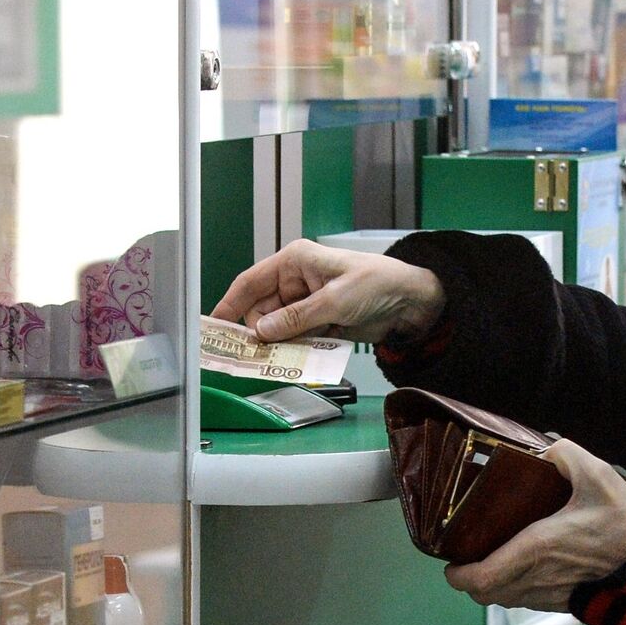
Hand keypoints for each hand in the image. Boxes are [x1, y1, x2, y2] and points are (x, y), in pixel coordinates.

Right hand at [211, 238, 445, 342]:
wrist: (412, 301)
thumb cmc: (378, 282)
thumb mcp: (335, 300)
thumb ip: (297, 318)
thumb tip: (262, 331)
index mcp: (295, 262)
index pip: (250, 282)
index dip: (229, 304)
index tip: (213, 326)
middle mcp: (295, 282)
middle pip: (260, 312)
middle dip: (256, 334)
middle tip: (250, 358)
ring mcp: (306, 304)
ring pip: (277, 329)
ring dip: (276, 346)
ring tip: (275, 363)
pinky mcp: (318, 323)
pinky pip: (296, 339)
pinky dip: (294, 351)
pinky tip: (294, 361)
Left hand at [443, 440, 625, 611]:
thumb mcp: (598, 476)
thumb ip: (565, 455)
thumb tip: (546, 450)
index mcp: (537, 548)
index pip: (480, 578)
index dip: (457, 575)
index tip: (451, 561)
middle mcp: (537, 578)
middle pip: (484, 594)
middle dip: (469, 579)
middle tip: (468, 555)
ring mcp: (550, 595)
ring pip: (504, 601)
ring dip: (492, 585)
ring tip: (492, 559)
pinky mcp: (565, 603)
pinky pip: (527, 601)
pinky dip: (515, 589)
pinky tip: (525, 566)